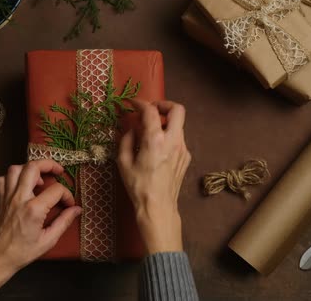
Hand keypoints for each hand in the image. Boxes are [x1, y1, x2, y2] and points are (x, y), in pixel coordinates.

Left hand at [0, 160, 81, 299]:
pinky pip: (3, 179)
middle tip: (58, 171)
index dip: (67, 195)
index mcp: (34, 209)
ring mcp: (7, 197)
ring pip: (16, 168)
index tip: (69, 204)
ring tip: (39, 178)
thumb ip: (64, 222)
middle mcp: (19, 198)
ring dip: (30, 169)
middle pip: (33, 167)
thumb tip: (77, 209)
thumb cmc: (23, 252)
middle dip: (49, 164)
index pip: (56, 190)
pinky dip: (13, 177)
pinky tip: (22, 185)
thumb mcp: (48, 240)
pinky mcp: (0, 199)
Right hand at [117, 100, 190, 253]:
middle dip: (164, 104)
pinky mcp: (186, 158)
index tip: (133, 103)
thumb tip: (131, 129)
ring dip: (166, 122)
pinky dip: (169, 136)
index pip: (151, 111)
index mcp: (155, 140)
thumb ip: (126, 140)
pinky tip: (158, 148)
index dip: (140, 103)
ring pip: (179, 124)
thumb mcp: (124, 162)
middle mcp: (173, 141)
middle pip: (177, 109)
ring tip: (151, 131)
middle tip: (151, 110)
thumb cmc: (138, 187)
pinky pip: (179, 139)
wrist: (158, 207)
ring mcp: (183, 149)